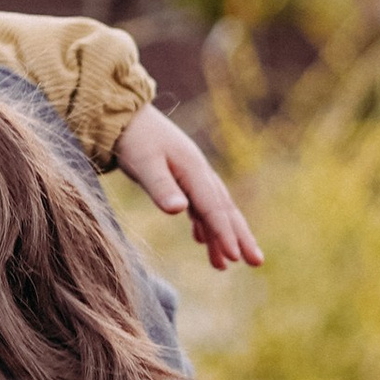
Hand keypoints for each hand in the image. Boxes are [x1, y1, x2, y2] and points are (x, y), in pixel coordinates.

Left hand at [113, 105, 262, 270]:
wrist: (123, 114)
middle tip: (256, 262)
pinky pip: (201, 204)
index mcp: (193, 169)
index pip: (213, 207)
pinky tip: (202, 241)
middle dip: (240, 236)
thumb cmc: (133, 138)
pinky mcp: (182, 176)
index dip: (224, 233)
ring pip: (214, 209)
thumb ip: (161, 187)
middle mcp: (199, 171)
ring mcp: (192, 173)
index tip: (234, 257)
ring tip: (225, 264)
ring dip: (222, 235)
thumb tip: (179, 210)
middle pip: (224, 208)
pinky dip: (204, 224)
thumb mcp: (144, 163)